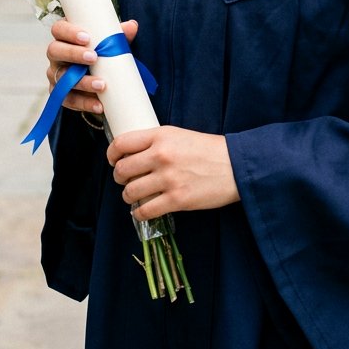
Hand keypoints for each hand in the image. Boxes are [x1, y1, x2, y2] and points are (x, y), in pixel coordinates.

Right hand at [46, 18, 138, 117]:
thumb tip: (131, 26)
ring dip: (82, 82)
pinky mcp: (60, 94)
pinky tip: (99, 105)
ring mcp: (56, 75)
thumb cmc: (100, 53)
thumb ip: (117, 35)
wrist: (98, 79)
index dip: (69, 32)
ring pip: (62, 77)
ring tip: (102, 85)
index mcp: (65, 37)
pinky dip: (84, 103)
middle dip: (74, 54)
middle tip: (94, 57)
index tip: (87, 37)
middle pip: (55, 51)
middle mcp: (56, 55)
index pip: (59, 29)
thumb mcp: (108, 43)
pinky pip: (68, 100)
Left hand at [107, 126, 239, 220]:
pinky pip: (144, 211)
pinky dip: (140, 213)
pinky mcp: (176, 200)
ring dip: (129, 196)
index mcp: (161, 136)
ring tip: (136, 196)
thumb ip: (157, 142)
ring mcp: (168, 179)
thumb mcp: (180, 135)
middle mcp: (161, 155)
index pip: (121, 143)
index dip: (112, 154)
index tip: (114, 160)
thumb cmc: (210, 150)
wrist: (236, 165)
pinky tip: (144, 210)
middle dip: (120, 177)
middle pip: (122, 170)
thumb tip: (135, 154)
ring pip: (130, 192)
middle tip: (126, 180)